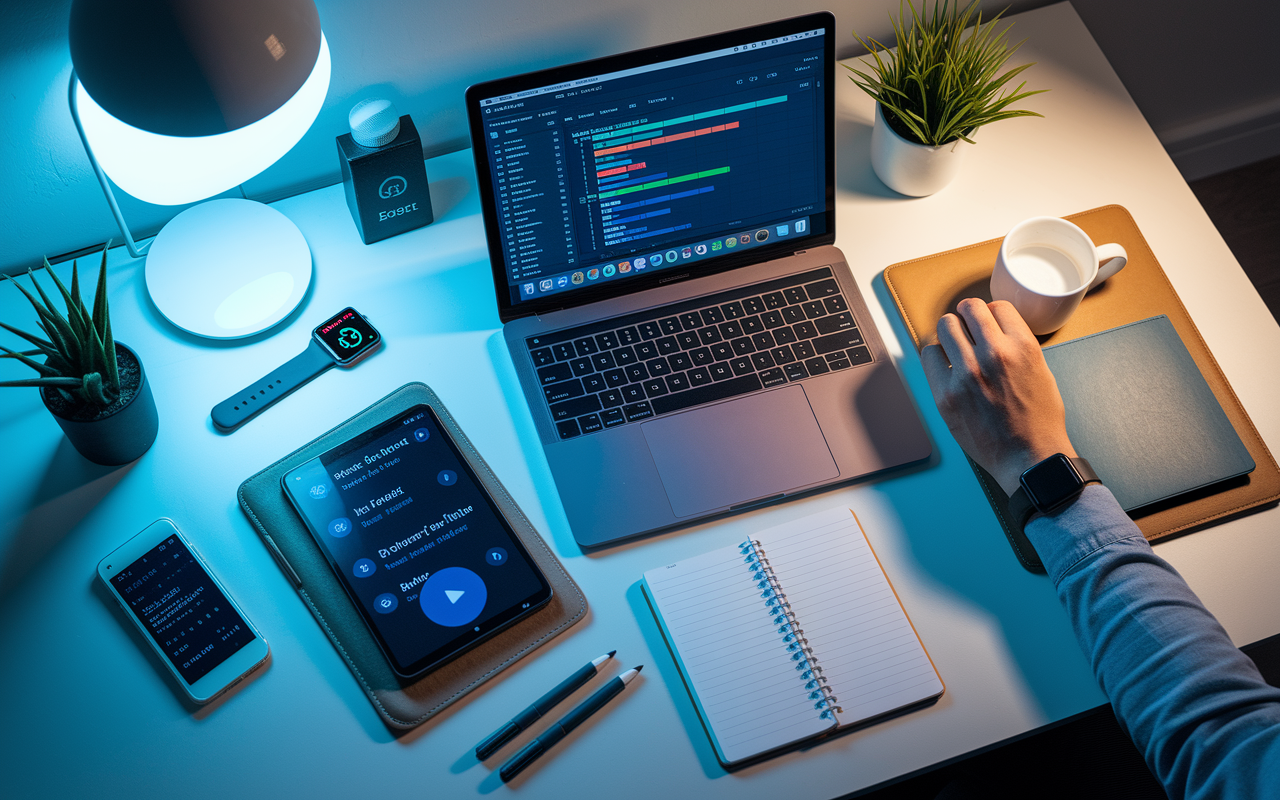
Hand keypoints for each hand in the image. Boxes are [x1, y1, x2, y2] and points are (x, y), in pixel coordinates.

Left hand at [921, 299, 1076, 495]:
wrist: (1028, 457)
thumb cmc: (1038, 419)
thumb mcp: (1041, 371)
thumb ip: (1016, 346)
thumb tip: (993, 329)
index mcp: (1022, 347)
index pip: (996, 306)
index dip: (990, 313)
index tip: (986, 323)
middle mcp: (994, 354)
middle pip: (967, 309)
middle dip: (967, 318)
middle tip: (968, 330)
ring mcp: (967, 374)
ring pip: (945, 327)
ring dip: (950, 334)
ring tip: (955, 347)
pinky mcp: (945, 393)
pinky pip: (929, 356)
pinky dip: (937, 357)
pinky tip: (946, 366)